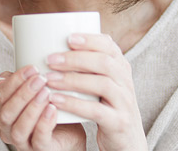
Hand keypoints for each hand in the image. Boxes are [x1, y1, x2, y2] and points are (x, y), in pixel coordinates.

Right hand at [0, 66, 85, 150]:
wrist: (70, 131)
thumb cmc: (50, 105)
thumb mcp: (36, 88)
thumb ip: (25, 79)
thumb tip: (10, 70)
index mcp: (3, 110)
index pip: (0, 95)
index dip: (14, 81)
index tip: (32, 67)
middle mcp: (8, 128)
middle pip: (6, 112)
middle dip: (23, 93)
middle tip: (40, 78)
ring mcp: (23, 142)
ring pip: (19, 128)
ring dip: (32, 108)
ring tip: (46, 92)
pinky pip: (39, 140)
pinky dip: (44, 123)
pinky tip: (53, 108)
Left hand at [46, 33, 147, 150]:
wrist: (129, 139)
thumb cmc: (109, 104)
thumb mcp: (107, 80)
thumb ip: (93, 63)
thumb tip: (64, 38)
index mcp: (122, 66)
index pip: (109, 46)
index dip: (90, 40)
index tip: (68, 38)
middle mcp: (126, 81)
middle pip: (104, 63)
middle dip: (75, 59)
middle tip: (51, 59)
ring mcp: (124, 102)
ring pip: (101, 84)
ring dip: (72, 79)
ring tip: (49, 79)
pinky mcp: (118, 122)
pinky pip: (96, 110)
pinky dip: (74, 104)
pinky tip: (56, 100)